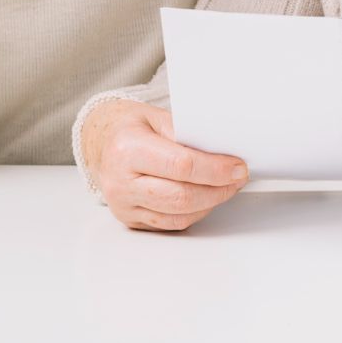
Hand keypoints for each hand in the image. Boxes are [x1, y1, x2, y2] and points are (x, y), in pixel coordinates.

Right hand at [80, 100, 247, 231]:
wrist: (102, 144)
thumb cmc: (132, 128)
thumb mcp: (156, 117)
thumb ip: (186, 133)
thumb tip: (223, 152)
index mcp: (127, 148)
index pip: (180, 165)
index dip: (215, 169)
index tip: (238, 167)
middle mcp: (121, 181)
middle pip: (181, 196)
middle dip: (218, 189)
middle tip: (238, 178)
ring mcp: (123, 205)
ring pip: (178, 216)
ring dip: (210, 203)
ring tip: (226, 188)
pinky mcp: (130, 220)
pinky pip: (170, 225)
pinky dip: (194, 213)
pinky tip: (207, 199)